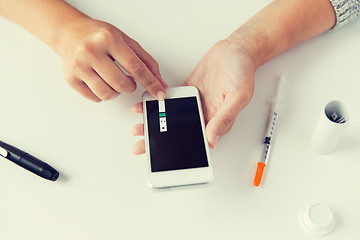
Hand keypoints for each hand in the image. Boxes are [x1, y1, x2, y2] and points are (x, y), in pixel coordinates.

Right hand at [59, 18, 166, 101]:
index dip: (151, 83)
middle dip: (131, 87)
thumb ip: (145, 61)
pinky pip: (95, 98)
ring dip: (117, 92)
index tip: (159, 93)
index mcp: (108, 39)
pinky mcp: (71, 79)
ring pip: (108, 94)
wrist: (70, 33)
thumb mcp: (126, 41)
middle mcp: (91, 51)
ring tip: (114, 80)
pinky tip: (101, 82)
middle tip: (128, 80)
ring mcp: (79, 66)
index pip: (136, 67)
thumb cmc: (99, 36)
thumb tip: (159, 82)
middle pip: (122, 84)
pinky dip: (103, 94)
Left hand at [131, 39, 256, 153]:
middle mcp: (205, 115)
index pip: (196, 142)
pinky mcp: (188, 91)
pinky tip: (147, 105)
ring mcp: (195, 104)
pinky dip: (158, 104)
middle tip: (142, 145)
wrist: (236, 50)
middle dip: (160, 140)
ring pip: (172, 118)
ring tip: (139, 126)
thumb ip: (223, 118)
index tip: (162, 155)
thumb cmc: (242, 71)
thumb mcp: (238, 95)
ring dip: (156, 123)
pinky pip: (171, 101)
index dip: (178, 150)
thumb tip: (212, 139)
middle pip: (180, 132)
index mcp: (217, 121)